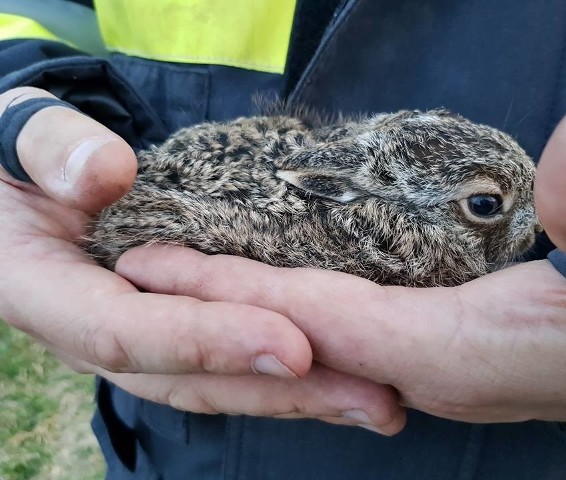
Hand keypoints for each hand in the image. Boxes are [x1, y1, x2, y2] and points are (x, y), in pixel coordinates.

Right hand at [0, 87, 404, 433]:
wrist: (20, 181)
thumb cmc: (19, 156)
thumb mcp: (22, 136)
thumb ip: (53, 151)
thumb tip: (106, 176)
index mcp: (48, 293)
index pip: (128, 333)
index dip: (208, 341)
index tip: (293, 346)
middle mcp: (95, 332)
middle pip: (188, 378)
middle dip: (279, 393)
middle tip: (371, 398)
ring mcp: (136, 337)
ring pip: (214, 383)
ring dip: (296, 398)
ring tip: (376, 403)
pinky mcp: (169, 328)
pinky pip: (224, 363)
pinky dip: (282, 378)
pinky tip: (341, 379)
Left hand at [116, 79, 565, 425]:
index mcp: (465, 351)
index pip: (317, 319)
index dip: (230, 292)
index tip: (150, 263)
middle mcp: (438, 375)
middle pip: (300, 337)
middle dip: (217, 307)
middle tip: (143, 269)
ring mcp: (445, 373)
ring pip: (323, 340)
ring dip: (254, 309)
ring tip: (192, 274)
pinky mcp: (457, 358)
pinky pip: (354, 335)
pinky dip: (304, 311)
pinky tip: (281, 287)